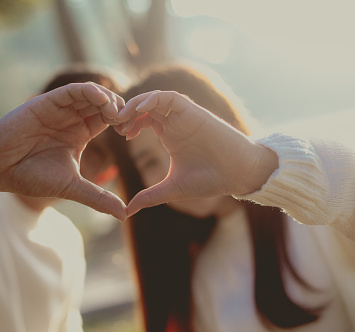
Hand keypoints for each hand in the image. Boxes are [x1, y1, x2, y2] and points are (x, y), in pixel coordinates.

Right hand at [0, 82, 126, 219]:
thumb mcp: (72, 187)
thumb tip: (124, 215)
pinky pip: (72, 91)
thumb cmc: (31, 176)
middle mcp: (71, 119)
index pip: (108, 120)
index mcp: (80, 134)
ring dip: (107, 99)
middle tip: (128, 120)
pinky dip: (88, 91)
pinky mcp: (47, 103)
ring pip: (90, 94)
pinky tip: (100, 99)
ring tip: (116, 112)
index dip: (122, 122)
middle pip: (103, 104)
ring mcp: (60, 109)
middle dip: (119, 109)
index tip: (132, 132)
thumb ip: (98, 197)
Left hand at [114, 91, 277, 216]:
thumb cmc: (210, 180)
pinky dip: (154, 99)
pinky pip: (170, 97)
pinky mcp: (194, 112)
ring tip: (124, 117)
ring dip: (136, 104)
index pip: (142, 119)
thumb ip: (150, 196)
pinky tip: (141, 109)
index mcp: (169, 134)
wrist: (239, 174)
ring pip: (154, 98)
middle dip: (127, 112)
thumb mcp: (172, 188)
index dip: (127, 123)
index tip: (118, 136)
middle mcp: (175, 122)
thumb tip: (128, 211)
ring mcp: (184, 116)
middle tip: (115, 124)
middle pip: (144, 106)